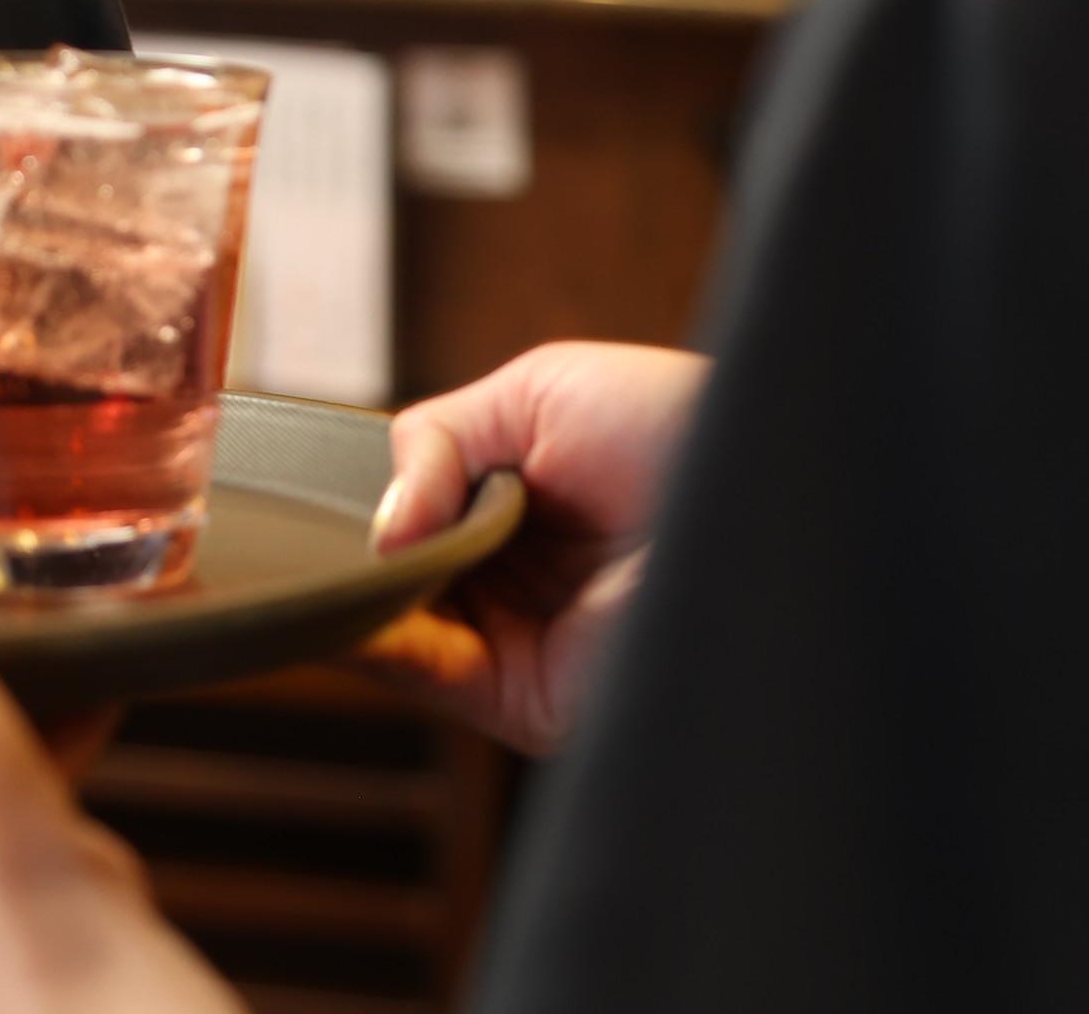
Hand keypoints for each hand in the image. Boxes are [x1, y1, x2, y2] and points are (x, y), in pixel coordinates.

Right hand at [349, 340, 704, 755]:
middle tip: (323, 526)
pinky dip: (377, 640)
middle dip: (359, 551)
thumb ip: (436, 441)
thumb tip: (382, 527)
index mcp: (525, 499)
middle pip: (399, 572)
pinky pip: (425, 674)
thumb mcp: (541, 392)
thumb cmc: (681, 430)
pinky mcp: (522, 698)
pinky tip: (357, 600)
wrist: (766, 507)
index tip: (331, 488)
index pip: (418, 508)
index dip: (373, 500)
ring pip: (397, 627)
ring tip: (335, 557)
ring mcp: (517, 639)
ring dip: (359, 595)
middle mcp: (518, 575)